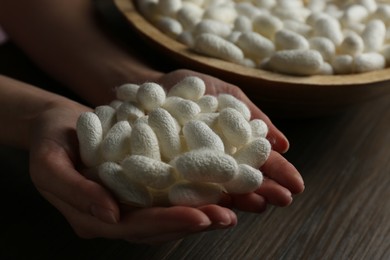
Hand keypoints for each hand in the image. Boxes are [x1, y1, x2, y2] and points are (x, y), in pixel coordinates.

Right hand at [28, 100, 237, 243]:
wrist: (57, 126)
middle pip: (159, 226)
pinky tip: (217, 188)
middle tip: (228, 216)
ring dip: (200, 211)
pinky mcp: (141, 186)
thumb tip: (110, 215)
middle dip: (195, 222)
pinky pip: (169, 194)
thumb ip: (75, 193)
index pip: (135, 227)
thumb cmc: (49, 142)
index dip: (168, 223)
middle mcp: (116, 216)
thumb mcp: (49, 165)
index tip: (201, 217)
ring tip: (232, 208)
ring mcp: (130, 203)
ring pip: (169, 213)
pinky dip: (192, 193)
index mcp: (94, 217)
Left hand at [156, 69, 304, 211]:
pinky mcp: (167, 179)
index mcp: (231, 145)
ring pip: (220, 191)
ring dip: (241, 199)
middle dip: (265, 191)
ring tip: (259, 205)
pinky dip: (203, 198)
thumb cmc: (187, 88)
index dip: (279, 173)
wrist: (145, 88)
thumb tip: (282, 144)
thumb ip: (251, 116)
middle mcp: (214, 163)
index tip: (297, 185)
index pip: (259, 162)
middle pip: (243, 181)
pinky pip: (185, 191)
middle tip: (283, 199)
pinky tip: (218, 205)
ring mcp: (191, 173)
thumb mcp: (225, 94)